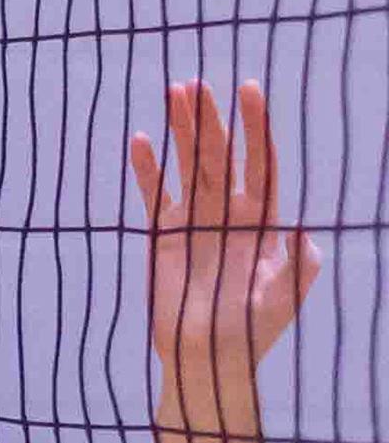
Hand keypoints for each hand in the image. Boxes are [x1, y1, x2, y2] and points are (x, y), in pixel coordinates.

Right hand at [131, 75, 318, 381]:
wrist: (211, 358)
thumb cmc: (254, 328)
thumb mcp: (288, 294)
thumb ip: (301, 261)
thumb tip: (303, 227)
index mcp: (262, 217)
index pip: (261, 159)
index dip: (256, 125)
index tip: (250, 89)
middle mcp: (229, 210)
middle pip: (221, 152)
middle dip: (211, 118)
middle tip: (199, 84)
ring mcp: (195, 219)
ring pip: (188, 163)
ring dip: (181, 129)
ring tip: (174, 93)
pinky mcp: (164, 235)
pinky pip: (154, 193)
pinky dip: (147, 169)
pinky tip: (139, 140)